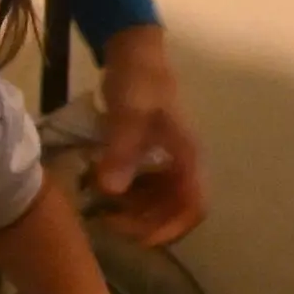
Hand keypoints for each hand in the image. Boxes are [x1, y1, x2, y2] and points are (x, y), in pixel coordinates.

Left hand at [94, 27, 206, 245]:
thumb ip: (122, 151)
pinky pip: (142, 186)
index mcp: (187, 157)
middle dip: (144, 223)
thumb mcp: (129, 114)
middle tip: (108, 223)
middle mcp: (181, 163)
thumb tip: (112, 191)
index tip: (141, 240)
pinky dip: (125, 196)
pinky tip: (100, 194)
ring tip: (101, 212)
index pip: (193, 206)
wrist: (134, 53)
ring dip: (134, 212)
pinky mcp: (148, 154)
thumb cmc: (139, 81)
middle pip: (173, 210)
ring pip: (157, 201)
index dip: (172, 229)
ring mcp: (165, 160)